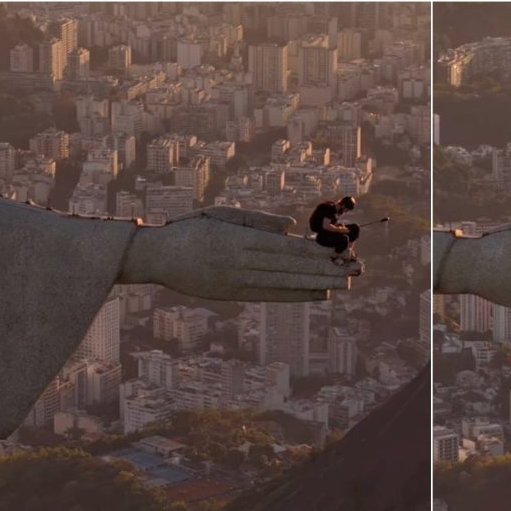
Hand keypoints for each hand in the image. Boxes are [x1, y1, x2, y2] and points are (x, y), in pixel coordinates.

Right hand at [120, 206, 362, 300]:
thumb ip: (257, 220)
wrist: (156, 258)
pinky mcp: (235, 295)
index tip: (340, 250)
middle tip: (355, 268)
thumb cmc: (189, 229)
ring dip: (317, 284)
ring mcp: (238, 283)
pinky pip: (273, 296)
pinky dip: (298, 296)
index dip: (315, 251)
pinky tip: (319, 294)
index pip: (285, 247)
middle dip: (325, 268)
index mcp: (239, 240)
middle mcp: (241, 264)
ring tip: (344, 283)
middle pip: (291, 268)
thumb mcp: (221, 214)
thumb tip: (292, 228)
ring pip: (285, 284)